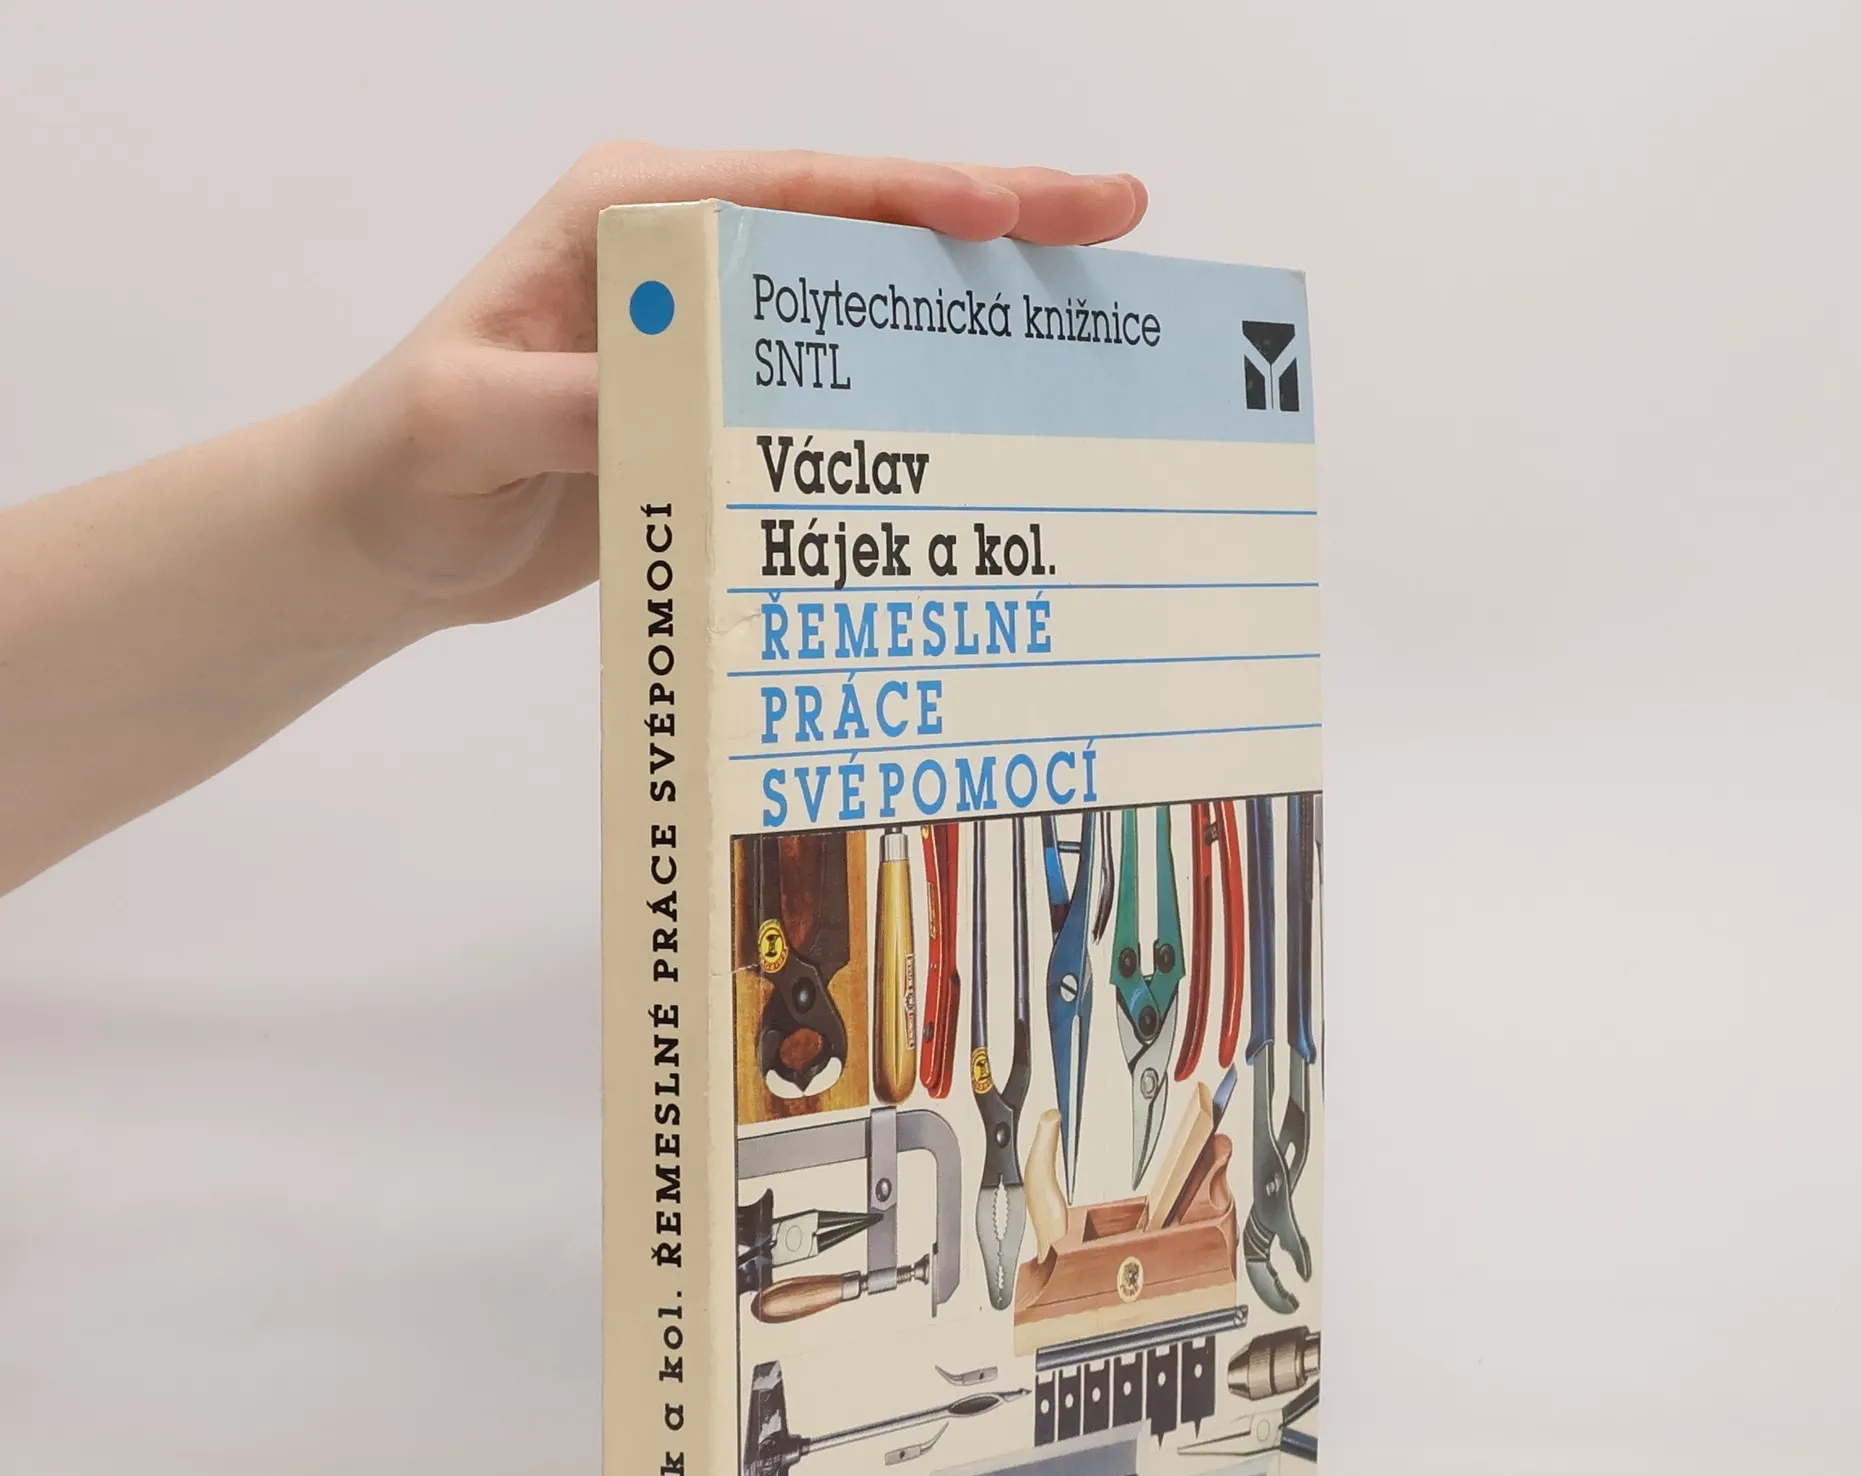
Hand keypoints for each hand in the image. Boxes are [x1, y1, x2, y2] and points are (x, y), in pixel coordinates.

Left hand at [314, 145, 1147, 633]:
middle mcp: (684, 260)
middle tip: (1115, 222)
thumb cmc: (403, 458)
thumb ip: (567, 400)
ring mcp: (711, 335)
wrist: (383, 536)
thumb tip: (683, 395)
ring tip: (1087, 317)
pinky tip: (989, 424)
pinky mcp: (720, 409)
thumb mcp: (466, 421)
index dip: (915, 194)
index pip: (794, 189)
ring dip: (972, 310)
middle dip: (990, 220)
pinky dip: (916, 400)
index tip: (1018, 207)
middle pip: (859, 228)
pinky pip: (838, 395)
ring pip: (866, 307)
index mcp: (628, 220)